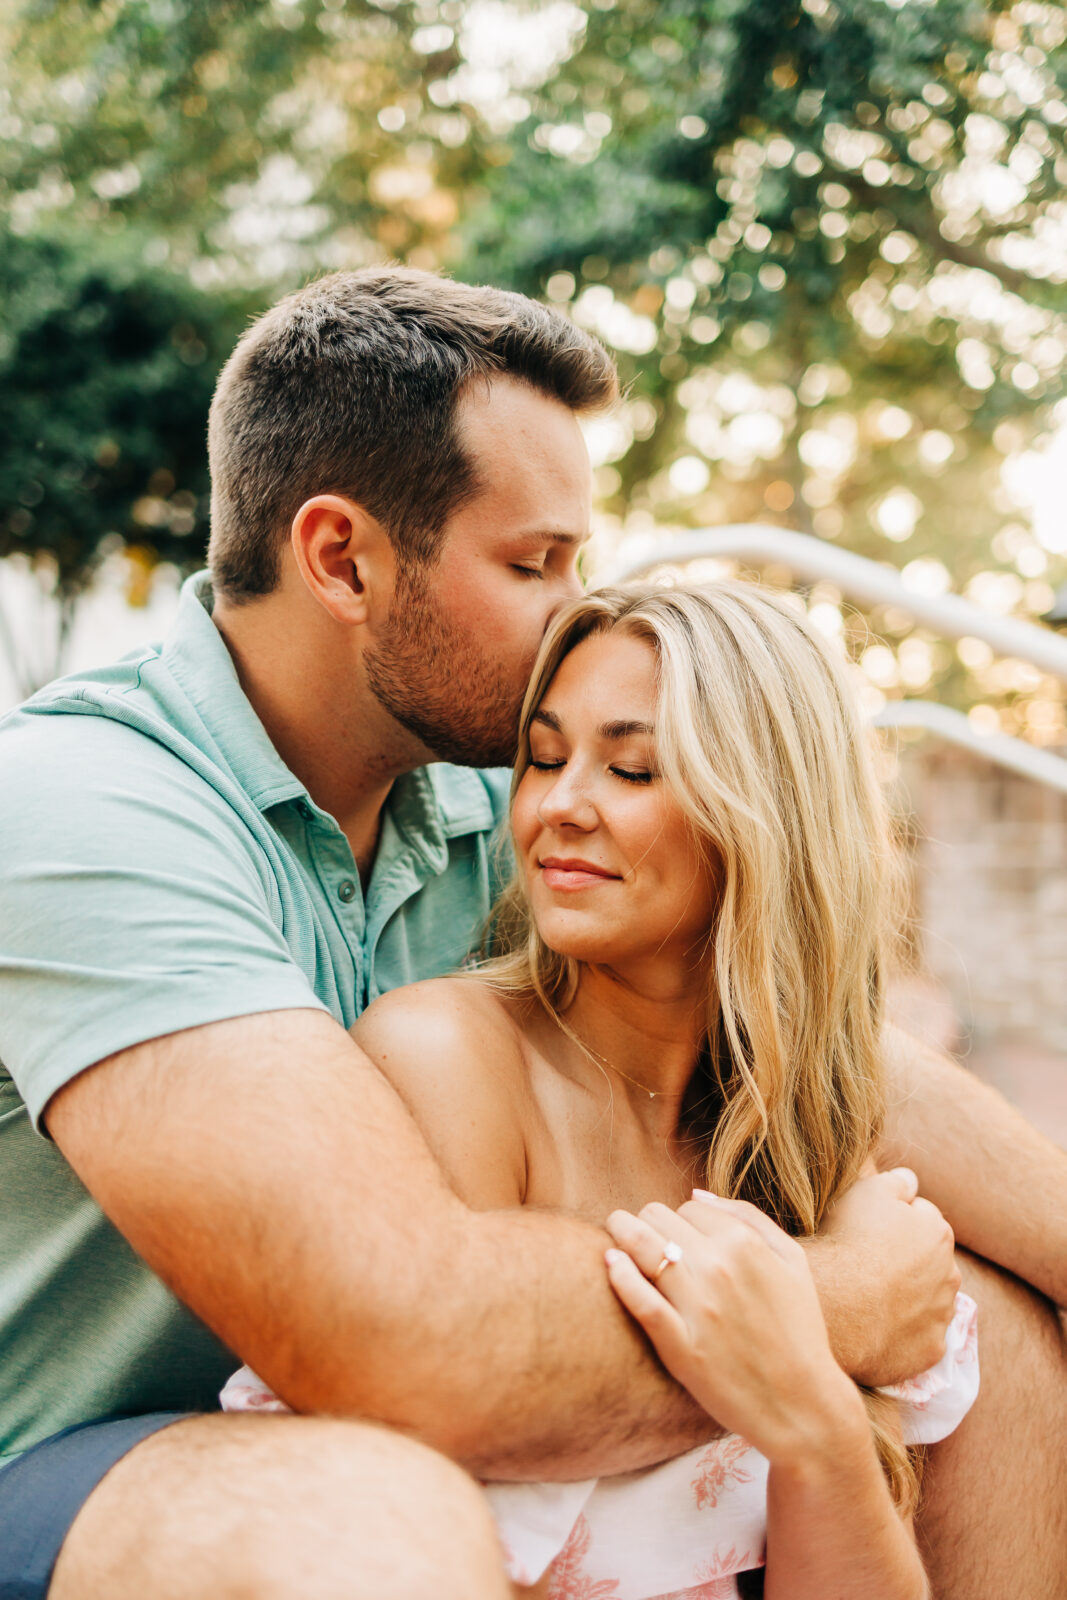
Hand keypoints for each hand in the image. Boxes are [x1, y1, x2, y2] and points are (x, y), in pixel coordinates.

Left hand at [605, 1194, 865, 1465]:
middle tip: (641, 1235)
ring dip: (622, 1233)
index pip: (688, 1207)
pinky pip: (639, 1299)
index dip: (680, 1219)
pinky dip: (619, 1276)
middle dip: (648, 1221)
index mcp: (745, 1244)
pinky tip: (611, 1263)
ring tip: (615, 1236)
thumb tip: (697, 1194)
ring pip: (641, 1247)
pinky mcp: (680, 1345)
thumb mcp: (793, 1262)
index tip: (676, 1235)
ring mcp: (697, 1307)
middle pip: (658, 1218)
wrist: (802, 1404)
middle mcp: (719, 1268)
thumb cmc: (799, 1330)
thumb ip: (750, 1218)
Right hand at [805, 1167, 959, 1386]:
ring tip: (870, 1297)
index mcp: (939, 1233)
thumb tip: (911, 1182)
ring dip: (909, 1297)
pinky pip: (920, 1337)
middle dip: (907, 1261)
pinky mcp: (931, 1351)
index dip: (894, 1222)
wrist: (838, 1304)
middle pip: (928, 1262)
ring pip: (928, 1300)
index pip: (921, 1219)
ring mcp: (942, 1316)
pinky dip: (904, 1332)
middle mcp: (950, 1274)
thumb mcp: (869, 1190)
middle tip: (869, 1264)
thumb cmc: (850, 1240)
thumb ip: (898, 1181)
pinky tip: (877, 1325)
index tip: (869, 1231)